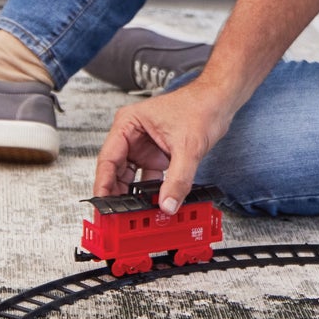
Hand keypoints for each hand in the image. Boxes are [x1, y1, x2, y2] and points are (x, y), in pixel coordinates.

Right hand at [93, 79, 234, 213]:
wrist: (217, 103)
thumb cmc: (199, 107)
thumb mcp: (187, 146)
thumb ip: (178, 179)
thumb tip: (168, 204)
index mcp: (129, 123)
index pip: (108, 157)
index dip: (103, 182)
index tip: (102, 202)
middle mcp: (132, 135)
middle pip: (116, 170)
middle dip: (116, 193)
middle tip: (115, 214)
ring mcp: (143, 146)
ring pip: (130, 176)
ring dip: (131, 195)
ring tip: (130, 215)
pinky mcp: (156, 155)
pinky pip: (147, 178)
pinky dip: (148, 192)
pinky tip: (150, 205)